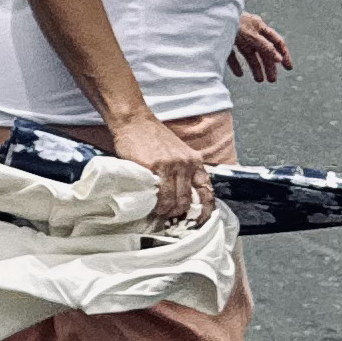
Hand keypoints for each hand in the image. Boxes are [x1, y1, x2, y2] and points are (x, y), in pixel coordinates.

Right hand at [104, 108, 214, 231]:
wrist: (135, 121)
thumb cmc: (153, 137)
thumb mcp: (177, 151)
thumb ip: (183, 169)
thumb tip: (183, 194)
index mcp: (194, 160)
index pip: (206, 189)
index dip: (206, 208)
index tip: (202, 219)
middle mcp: (185, 164)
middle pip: (188, 199)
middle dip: (179, 212)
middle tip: (171, 218)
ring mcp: (170, 166)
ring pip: (173, 199)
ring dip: (166, 211)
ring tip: (159, 213)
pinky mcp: (153, 167)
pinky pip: (158, 193)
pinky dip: (155, 203)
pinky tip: (151, 205)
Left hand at [228, 12, 292, 85]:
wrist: (205, 16)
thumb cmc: (230, 20)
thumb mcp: (249, 34)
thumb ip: (264, 46)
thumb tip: (279, 59)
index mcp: (258, 26)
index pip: (276, 41)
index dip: (284, 54)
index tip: (289, 68)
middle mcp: (249, 30)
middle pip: (263, 50)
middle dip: (269, 65)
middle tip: (272, 80)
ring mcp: (236, 36)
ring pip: (249, 53)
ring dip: (256, 67)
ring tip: (259, 80)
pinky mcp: (223, 41)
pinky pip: (233, 54)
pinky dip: (237, 64)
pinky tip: (240, 74)